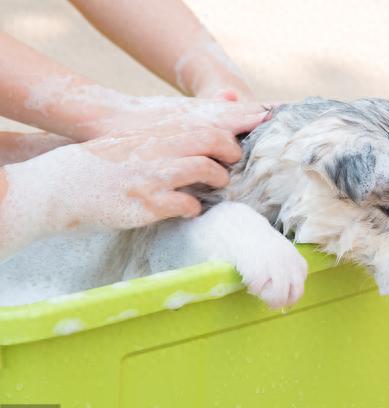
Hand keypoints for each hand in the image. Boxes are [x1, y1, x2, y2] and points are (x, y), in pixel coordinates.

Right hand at [0, 124, 252, 257]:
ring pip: (204, 169)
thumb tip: (188, 144)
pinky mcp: (146, 204)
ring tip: (218, 184)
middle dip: (230, 151)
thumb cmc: (97, 166)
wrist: (59, 188)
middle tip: (234, 161)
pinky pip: (186, 204)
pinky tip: (190, 209)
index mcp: (152, 135)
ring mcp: (152, 177)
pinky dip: (194, 207)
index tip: (238, 138)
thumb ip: (159, 140)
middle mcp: (156, 151)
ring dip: (218, 178)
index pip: (202, 127)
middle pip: (210, 141)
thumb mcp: (128, 143)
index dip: (227, 132)